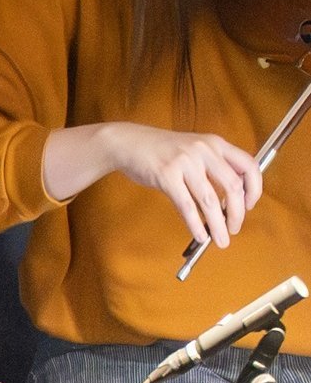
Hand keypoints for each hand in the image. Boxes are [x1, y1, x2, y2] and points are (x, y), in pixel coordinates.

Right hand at [101, 120, 263, 254]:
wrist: (128, 142)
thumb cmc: (161, 150)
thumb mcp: (194, 149)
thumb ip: (213, 167)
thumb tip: (228, 201)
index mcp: (215, 143)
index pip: (248, 165)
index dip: (254, 188)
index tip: (249, 205)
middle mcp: (204, 150)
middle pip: (233, 186)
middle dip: (237, 213)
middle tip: (234, 228)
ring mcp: (184, 162)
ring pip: (210, 200)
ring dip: (218, 225)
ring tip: (221, 240)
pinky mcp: (166, 175)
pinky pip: (186, 206)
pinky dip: (195, 224)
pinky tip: (200, 235)